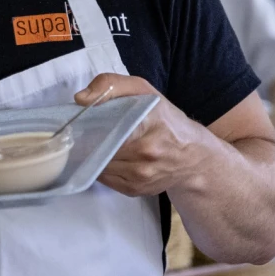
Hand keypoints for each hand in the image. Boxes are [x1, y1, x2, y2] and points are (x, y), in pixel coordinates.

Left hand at [76, 74, 207, 197]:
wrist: (193, 155)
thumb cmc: (165, 119)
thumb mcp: (143, 91)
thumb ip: (111, 85)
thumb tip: (81, 99)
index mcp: (148, 122)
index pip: (105, 124)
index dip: (89, 123)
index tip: (82, 121)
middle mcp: (146, 151)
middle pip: (98, 146)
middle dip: (88, 140)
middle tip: (85, 133)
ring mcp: (141, 174)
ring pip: (99, 164)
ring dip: (94, 156)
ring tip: (98, 144)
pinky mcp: (136, 190)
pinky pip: (105, 179)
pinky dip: (102, 168)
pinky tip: (110, 159)